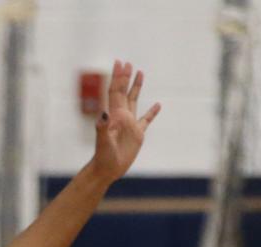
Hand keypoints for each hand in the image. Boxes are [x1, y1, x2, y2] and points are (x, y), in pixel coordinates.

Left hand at [89, 59, 160, 183]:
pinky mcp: (137, 134)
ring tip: (140, 73)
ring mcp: (130, 124)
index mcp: (115, 115)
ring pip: (134, 101)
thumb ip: (103, 127)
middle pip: (124, 92)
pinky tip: (158, 105)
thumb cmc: (103, 157)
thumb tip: (104, 113)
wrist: (107, 170)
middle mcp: (122, 117)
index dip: (117, 77)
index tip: (120, 63)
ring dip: (136, 87)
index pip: (116, 92)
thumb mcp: (103, 142)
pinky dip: (152, 113)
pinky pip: (146, 120)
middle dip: (126, 77)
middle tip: (128, 63)